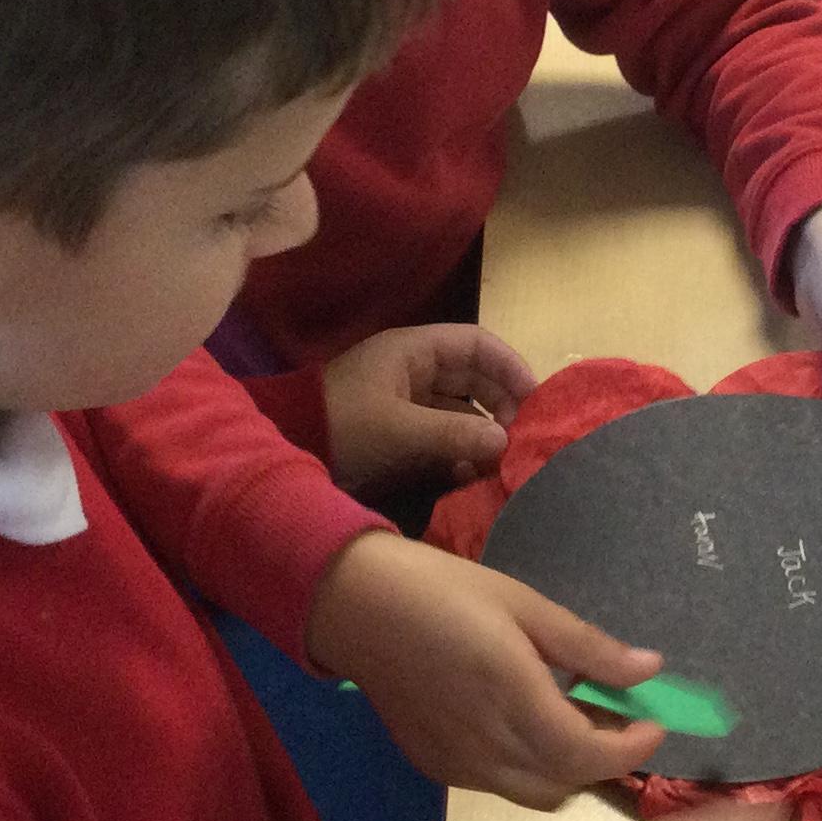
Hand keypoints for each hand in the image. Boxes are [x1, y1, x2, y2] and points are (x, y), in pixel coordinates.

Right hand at [308, 532, 665, 805]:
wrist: (353, 606)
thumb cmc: (443, 590)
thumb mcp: (524, 604)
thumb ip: (588, 647)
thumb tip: (651, 670)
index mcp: (511, 695)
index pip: (585, 755)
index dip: (630, 749)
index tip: (655, 724)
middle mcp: (484, 743)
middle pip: (566, 785)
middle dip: (604, 762)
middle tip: (619, 721)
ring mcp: (455, 763)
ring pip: (534, 795)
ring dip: (568, 772)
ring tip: (574, 724)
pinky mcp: (434, 767)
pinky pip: (498, 787)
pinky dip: (529, 771)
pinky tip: (526, 728)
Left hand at [322, 324, 535, 497]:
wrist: (286, 453)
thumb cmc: (342, 427)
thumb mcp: (400, 431)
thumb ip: (455, 434)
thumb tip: (506, 442)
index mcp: (413, 351)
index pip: (477, 344)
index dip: (510, 366)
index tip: (535, 399)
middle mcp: (414, 370)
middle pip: (474, 379)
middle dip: (500, 407)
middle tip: (520, 440)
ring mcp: (406, 401)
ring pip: (460, 411)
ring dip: (481, 436)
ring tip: (497, 464)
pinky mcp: (399, 432)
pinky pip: (442, 436)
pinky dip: (459, 453)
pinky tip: (468, 476)